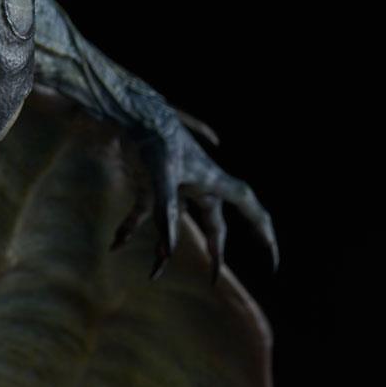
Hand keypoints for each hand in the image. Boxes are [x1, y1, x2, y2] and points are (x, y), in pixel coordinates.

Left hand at [111, 117, 278, 283]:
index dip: (263, 230)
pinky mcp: (150, 179)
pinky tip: (116, 244)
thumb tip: (167, 253)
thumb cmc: (153, 136)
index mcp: (212, 179)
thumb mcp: (161, 174)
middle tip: (214, 278)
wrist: (131, 109)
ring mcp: (175, 181)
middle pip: (214, 221)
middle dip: (215, 249)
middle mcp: (198, 182)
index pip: (248, 207)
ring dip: (165, 245)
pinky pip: (144, 210)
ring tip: (155, 271)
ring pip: (178, 219)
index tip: (272, 257)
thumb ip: (165, 212)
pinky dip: (131, 227)